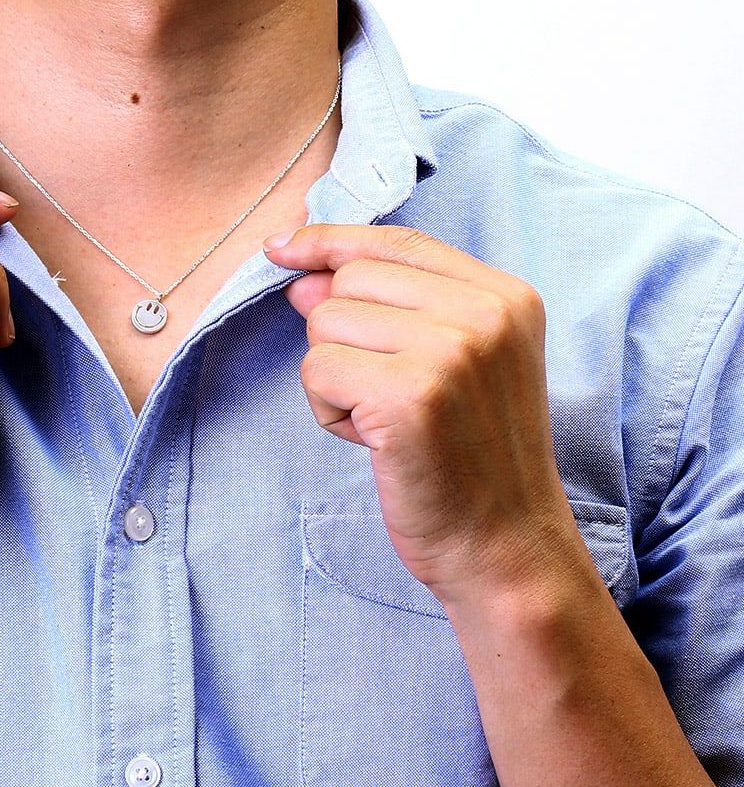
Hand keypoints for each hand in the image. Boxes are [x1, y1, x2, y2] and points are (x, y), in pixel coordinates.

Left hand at [264, 223, 575, 603]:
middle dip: (344, 339)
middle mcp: (486, 312)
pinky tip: (375, 442)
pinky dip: (329, 411)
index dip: (330, 241)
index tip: (282, 248)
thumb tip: (304, 276)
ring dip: (335, 379)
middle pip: (350, 280)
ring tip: (387, 422)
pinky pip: (317, 370)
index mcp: (505, 296)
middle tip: (391, 397)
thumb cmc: (469, 460)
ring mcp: (451, 350)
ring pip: (325, 324)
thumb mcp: (447, 367)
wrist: (503, 546)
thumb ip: (385, 310)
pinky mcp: (410, 395)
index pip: (395, 240)